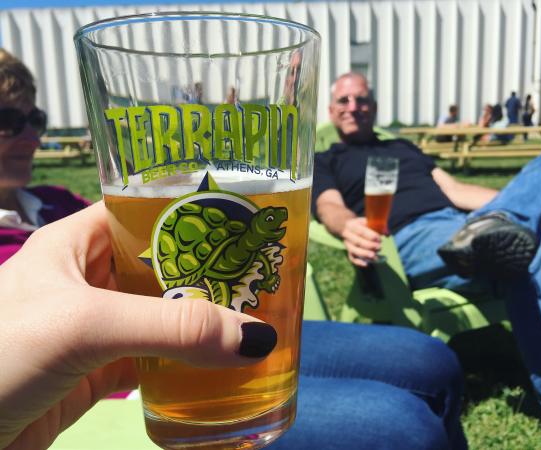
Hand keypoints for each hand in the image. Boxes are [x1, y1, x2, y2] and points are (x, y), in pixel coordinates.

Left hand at [0, 203, 275, 449]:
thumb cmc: (1, 354)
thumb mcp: (84, 325)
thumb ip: (171, 329)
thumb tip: (257, 338)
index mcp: (76, 242)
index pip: (144, 211)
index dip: (192, 210)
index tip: (243, 219)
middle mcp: (90, 278)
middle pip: (163, 266)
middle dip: (211, 270)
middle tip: (263, 272)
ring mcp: (97, 326)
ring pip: (164, 314)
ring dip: (205, 319)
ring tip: (257, 312)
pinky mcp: (102, 370)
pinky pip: (157, 357)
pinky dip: (189, 360)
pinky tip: (223, 360)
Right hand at [340, 217, 381, 266]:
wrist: (347, 226)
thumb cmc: (361, 224)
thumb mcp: (367, 222)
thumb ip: (377, 226)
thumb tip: (387, 234)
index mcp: (352, 225)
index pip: (361, 232)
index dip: (371, 236)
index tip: (380, 239)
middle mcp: (347, 235)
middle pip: (358, 242)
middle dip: (370, 246)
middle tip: (379, 248)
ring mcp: (347, 244)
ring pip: (354, 251)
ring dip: (365, 254)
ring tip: (374, 256)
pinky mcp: (348, 251)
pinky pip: (352, 258)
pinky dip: (358, 262)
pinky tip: (366, 264)